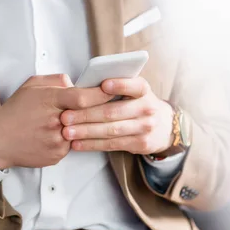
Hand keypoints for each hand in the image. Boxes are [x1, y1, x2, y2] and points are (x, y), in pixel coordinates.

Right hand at [0, 74, 113, 168]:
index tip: (111, 90)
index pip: (83, 97)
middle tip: (109, 105)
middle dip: (100, 110)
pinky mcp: (56, 155)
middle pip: (87, 115)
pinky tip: (56, 135)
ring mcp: (56, 141)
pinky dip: (70, 139)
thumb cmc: (15, 111)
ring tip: (71, 121)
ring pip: (82, 131)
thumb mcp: (32, 86)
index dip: (100, 94)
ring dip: (83, 126)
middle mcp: (55, 121)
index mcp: (49, 101)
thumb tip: (76, 83)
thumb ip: (56, 80)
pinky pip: (72, 145)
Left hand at [60, 77, 174, 154]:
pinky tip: (77, 144)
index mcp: (143, 90)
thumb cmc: (137, 103)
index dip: (120, 85)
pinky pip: (112, 145)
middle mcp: (147, 108)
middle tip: (66, 116)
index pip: (134, 85)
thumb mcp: (133, 90)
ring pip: (111, 130)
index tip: (103, 84)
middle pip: (113, 111)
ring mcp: (145, 127)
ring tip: (67, 132)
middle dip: (86, 114)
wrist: (163, 126)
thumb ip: (116, 86)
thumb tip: (84, 86)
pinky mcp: (140, 143)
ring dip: (85, 132)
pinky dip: (92, 144)